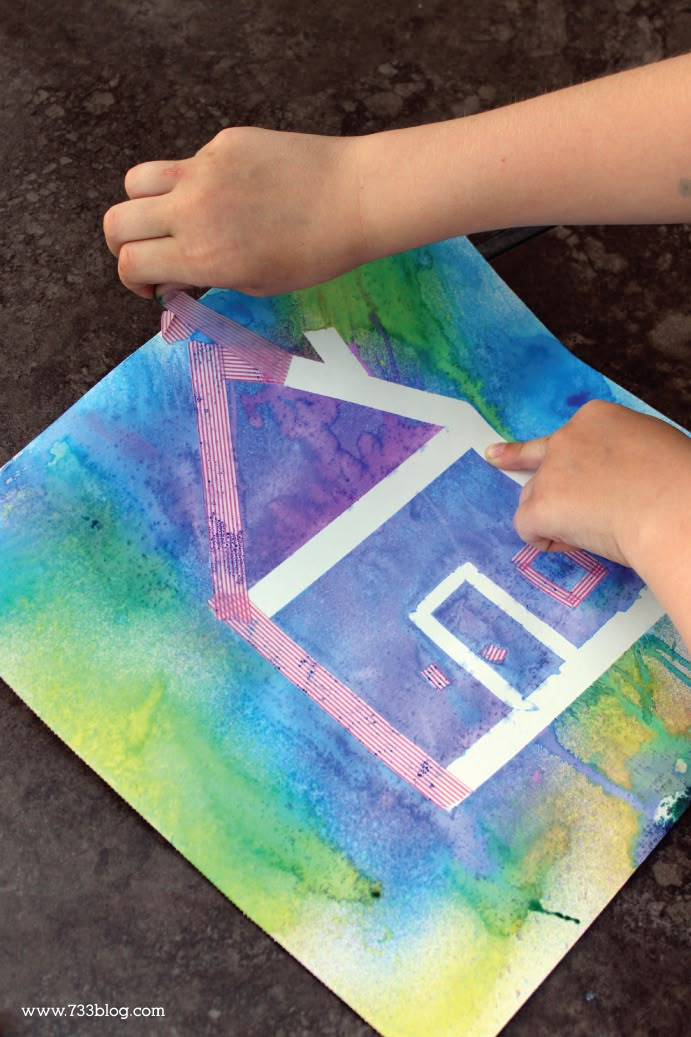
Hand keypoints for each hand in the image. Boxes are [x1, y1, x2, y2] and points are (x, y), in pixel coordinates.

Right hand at [103, 127, 367, 298]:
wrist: (352, 199)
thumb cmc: (313, 254)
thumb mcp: (256, 284)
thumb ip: (205, 277)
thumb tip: (172, 275)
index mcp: (200, 256)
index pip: (130, 263)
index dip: (133, 280)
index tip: (153, 285)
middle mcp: (190, 211)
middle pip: (117, 222)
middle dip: (124, 244)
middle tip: (148, 253)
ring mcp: (202, 171)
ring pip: (137, 182)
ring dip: (143, 205)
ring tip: (171, 219)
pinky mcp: (222, 143)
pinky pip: (188, 164)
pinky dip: (194, 183)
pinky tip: (234, 194)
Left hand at [485, 400, 690, 571]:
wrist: (672, 505)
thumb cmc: (679, 480)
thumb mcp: (651, 444)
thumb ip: (620, 452)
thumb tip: (620, 476)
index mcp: (596, 417)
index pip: (568, 438)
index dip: (568, 460)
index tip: (542, 456)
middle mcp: (566, 438)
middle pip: (543, 466)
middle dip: (544, 482)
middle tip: (507, 465)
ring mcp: (550, 472)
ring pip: (533, 498)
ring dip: (552, 516)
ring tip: (593, 531)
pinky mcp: (540, 505)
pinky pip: (526, 527)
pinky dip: (542, 540)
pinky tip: (570, 543)